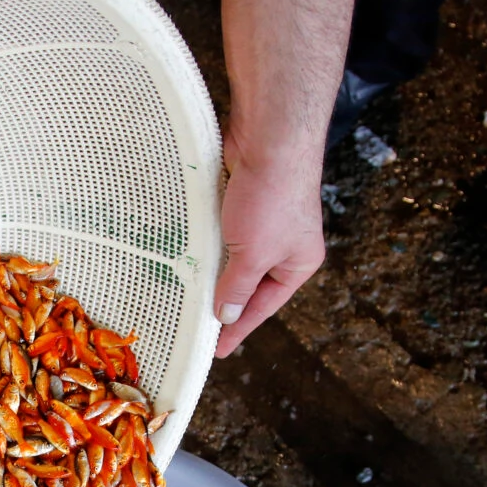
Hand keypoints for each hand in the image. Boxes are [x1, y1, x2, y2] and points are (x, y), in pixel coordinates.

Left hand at [212, 129, 327, 357]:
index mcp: (298, 263)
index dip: (239, 327)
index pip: (264, 305)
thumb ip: (237, 288)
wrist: (269, 138)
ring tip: (188, 291)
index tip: (218, 348)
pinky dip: (209, 242)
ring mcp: (265, 220)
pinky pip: (224, 231)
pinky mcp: (245, 200)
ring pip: (234, 256)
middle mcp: (285, 244)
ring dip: (213, 269)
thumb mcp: (252, 255)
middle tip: (197, 321)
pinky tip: (190, 253)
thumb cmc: (272, 198)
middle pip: (249, 282)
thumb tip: (227, 314)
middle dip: (225, 297)